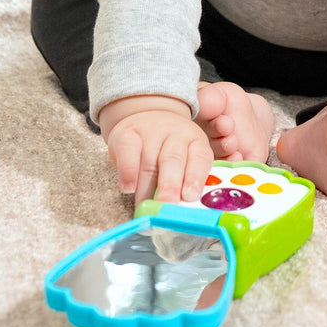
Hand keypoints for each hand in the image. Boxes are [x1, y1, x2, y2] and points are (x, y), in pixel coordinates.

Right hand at [98, 95, 213, 205]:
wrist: (148, 116)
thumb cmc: (169, 150)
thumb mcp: (186, 158)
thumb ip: (188, 181)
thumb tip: (186, 210)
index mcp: (196, 141)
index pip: (200, 158)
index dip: (195, 177)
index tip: (190, 196)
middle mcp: (175, 134)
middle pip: (173, 159)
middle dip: (170, 184)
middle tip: (167, 204)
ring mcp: (151, 131)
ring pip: (149, 161)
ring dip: (146, 188)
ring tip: (145, 208)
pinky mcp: (127, 133)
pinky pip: (127, 151)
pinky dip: (127, 171)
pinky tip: (128, 188)